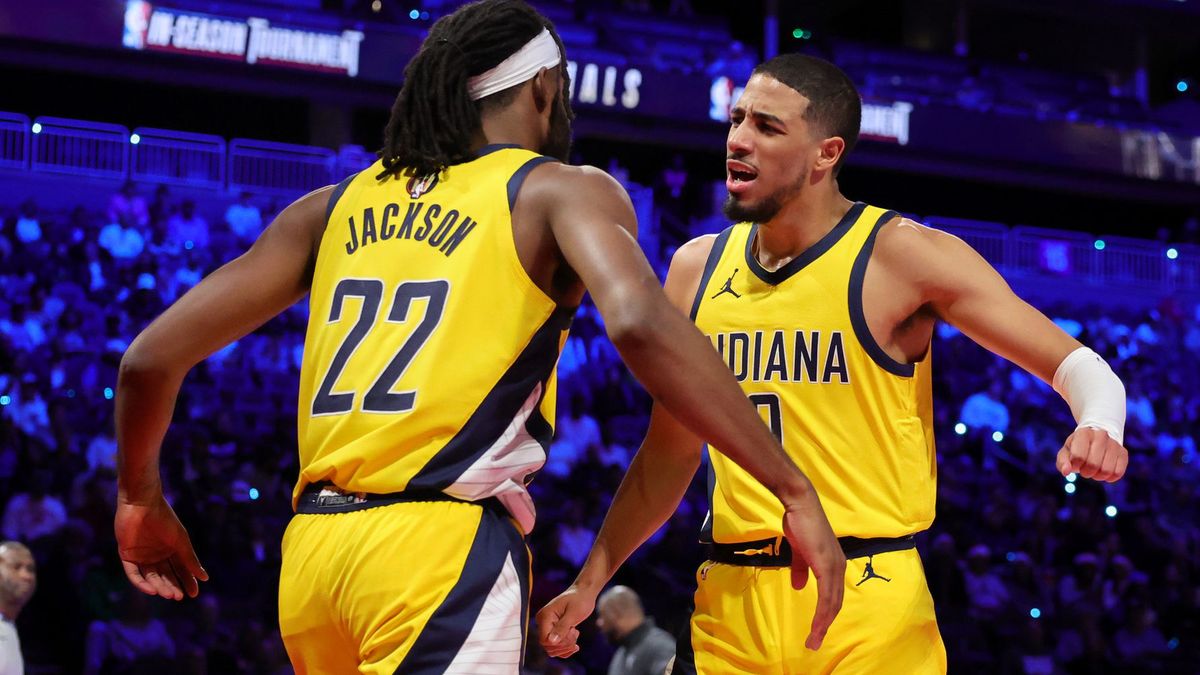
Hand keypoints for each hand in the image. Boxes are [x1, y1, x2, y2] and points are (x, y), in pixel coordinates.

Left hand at [115, 493, 207, 599]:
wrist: (142, 504)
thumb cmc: (165, 519)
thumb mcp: (180, 541)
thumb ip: (190, 559)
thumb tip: (205, 578)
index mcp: (171, 549)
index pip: (181, 570)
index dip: (187, 581)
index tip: (194, 594)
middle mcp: (156, 555)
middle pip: (166, 576)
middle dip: (173, 586)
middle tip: (179, 597)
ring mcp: (141, 556)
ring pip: (151, 577)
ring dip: (159, 587)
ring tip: (169, 595)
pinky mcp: (126, 556)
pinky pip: (133, 573)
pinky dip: (141, 583)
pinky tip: (152, 590)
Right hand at [535, 585, 593, 658]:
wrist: (583, 593)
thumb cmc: (580, 600)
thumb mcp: (573, 614)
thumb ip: (562, 627)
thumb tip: (551, 641)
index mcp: (545, 616)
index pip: (544, 640)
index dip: (559, 643)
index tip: (573, 634)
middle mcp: (543, 622)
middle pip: (548, 646)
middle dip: (564, 645)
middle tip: (575, 634)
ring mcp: (548, 627)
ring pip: (552, 648)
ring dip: (566, 646)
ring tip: (575, 634)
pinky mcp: (553, 630)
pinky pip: (556, 647)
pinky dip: (566, 648)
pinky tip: (574, 643)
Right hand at [781, 491, 845, 650]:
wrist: (800, 505)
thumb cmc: (799, 524)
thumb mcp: (799, 550)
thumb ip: (801, 568)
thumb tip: (798, 586)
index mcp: (833, 564)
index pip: (833, 595)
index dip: (826, 614)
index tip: (816, 630)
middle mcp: (838, 567)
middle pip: (835, 603)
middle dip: (825, 625)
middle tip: (814, 642)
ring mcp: (834, 566)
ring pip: (832, 603)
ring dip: (823, 624)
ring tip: (814, 639)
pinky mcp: (827, 565)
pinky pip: (826, 595)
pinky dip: (822, 612)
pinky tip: (816, 624)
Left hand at [1056, 427, 1127, 481]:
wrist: (1096, 437)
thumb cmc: (1077, 447)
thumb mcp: (1066, 452)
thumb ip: (1062, 462)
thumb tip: (1066, 472)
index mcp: (1084, 433)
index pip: (1079, 456)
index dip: (1075, 465)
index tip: (1075, 464)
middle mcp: (1101, 435)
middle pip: (1093, 465)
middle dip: (1086, 472)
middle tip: (1084, 468)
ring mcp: (1114, 443)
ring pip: (1106, 470)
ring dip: (1098, 476)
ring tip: (1094, 469)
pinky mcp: (1123, 453)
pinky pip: (1118, 473)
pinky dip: (1109, 477)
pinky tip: (1103, 471)